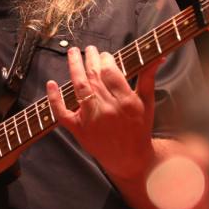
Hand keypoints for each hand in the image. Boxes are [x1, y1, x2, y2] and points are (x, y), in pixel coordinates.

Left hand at [46, 45, 164, 181]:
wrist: (130, 159)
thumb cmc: (139, 128)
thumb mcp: (146, 103)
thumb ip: (148, 77)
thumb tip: (157, 56)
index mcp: (126, 101)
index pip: (111, 72)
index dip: (105, 59)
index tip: (104, 54)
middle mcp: (108, 109)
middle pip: (94, 77)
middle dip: (90, 59)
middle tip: (89, 49)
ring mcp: (91, 120)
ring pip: (79, 88)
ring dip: (74, 67)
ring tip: (73, 53)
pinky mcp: (79, 130)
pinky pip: (62, 113)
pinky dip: (54, 98)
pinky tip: (51, 83)